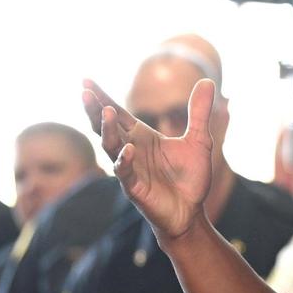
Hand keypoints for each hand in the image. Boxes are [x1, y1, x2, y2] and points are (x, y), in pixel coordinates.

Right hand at [81, 78, 213, 240]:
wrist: (192, 212)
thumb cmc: (191, 178)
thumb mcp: (199, 140)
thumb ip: (199, 112)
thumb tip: (207, 81)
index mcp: (141, 136)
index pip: (118, 112)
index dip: (102, 97)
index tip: (86, 80)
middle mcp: (131, 149)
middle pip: (107, 126)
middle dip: (95, 109)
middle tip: (85, 91)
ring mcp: (130, 168)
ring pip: (111, 146)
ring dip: (108, 130)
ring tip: (106, 112)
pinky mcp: (135, 187)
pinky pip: (125, 172)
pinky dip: (125, 161)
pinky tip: (129, 150)